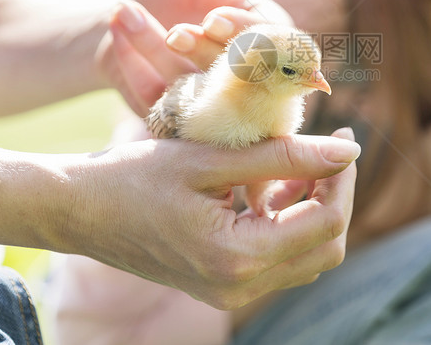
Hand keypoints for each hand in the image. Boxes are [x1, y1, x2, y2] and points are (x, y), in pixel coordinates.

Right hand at [55, 128, 357, 309]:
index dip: (344, 177)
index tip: (345, 136)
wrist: (80, 210)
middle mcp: (240, 289)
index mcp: (238, 258)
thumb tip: (350, 150)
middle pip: (326, 246)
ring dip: (314, 208)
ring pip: (307, 257)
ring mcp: (231, 294)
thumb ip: (286, 155)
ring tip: (298, 162)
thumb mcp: (212, 157)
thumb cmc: (136, 176)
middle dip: (336, 194)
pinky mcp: (223, 286)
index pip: (326, 222)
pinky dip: (288, 223)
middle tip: (330, 148)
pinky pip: (279, 260)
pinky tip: (272, 186)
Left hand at [97, 0, 291, 114]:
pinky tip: (116, 25)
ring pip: (190, 90)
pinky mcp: (170, 118)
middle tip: (174, 32)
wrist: (131, 12)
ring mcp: (208, 105)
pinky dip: (131, 64)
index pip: (274, 47)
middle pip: (237, 78)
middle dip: (203, 53)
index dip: (244, 37)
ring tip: (126, 12)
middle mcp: (247, 79)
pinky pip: (152, 99)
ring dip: (156, 52)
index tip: (211, 20)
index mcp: (270, 38)